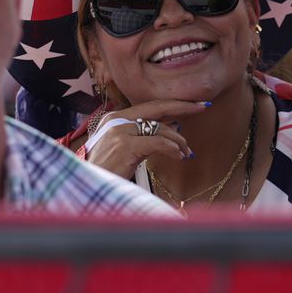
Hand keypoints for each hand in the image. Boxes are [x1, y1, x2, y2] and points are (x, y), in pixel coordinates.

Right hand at [85, 100, 207, 179]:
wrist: (88, 189)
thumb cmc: (106, 173)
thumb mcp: (122, 149)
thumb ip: (141, 136)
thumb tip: (170, 129)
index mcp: (114, 117)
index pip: (149, 106)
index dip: (171, 103)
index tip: (192, 103)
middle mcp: (116, 119)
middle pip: (157, 108)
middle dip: (183, 106)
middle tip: (203, 106)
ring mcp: (120, 131)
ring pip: (160, 128)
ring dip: (179, 141)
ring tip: (186, 152)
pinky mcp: (126, 146)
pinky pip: (158, 142)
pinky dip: (173, 149)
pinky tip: (179, 156)